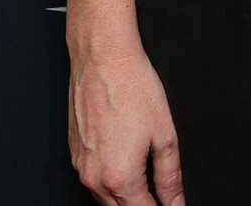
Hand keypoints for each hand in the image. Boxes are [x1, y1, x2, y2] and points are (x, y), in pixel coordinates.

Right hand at [67, 40, 183, 204]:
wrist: (103, 60)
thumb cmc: (132, 88)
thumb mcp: (165, 135)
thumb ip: (170, 176)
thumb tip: (176, 201)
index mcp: (119, 178)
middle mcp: (94, 177)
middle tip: (162, 198)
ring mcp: (80, 166)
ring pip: (104, 198)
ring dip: (125, 198)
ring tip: (148, 187)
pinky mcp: (74, 153)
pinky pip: (93, 179)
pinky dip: (110, 182)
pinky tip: (126, 167)